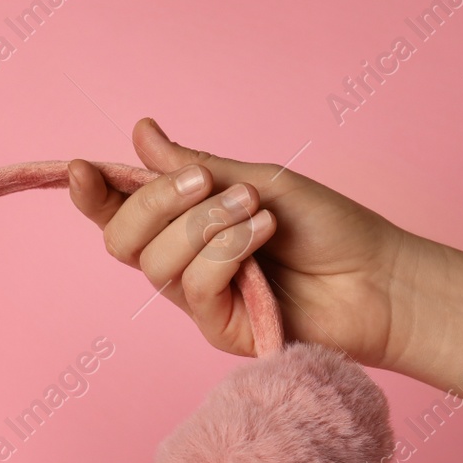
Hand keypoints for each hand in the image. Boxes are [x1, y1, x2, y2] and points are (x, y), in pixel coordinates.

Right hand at [68, 118, 409, 364]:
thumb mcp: (257, 181)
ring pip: (158, 263)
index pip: (120, 212)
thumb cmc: (325, 227)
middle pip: (122, 241)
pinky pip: (195, 287)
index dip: (94, 195)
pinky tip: (263, 237)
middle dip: (154, 204)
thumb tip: (141, 133)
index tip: (84, 169)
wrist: (378, 275)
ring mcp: (199, 299)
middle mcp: (182, 263)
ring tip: (258, 212)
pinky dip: (227, 253)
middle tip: (203, 182)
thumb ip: (194, 166)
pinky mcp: (221, 329)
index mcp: (184, 223)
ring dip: (206, 226)